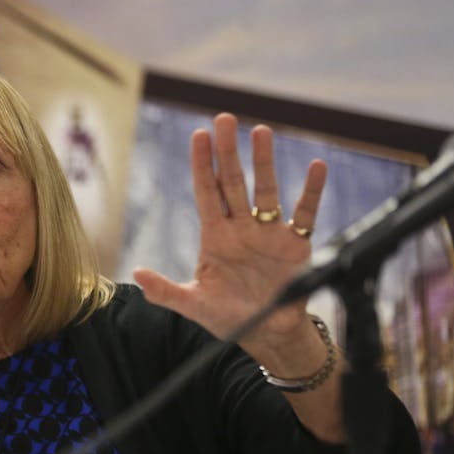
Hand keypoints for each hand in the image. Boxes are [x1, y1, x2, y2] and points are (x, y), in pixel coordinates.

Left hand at [133, 113, 326, 358]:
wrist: (266, 334)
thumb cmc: (228, 317)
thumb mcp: (192, 305)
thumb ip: (165, 291)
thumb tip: (137, 275)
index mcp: (215, 236)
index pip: (206, 192)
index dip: (202, 165)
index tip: (199, 135)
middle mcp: (241, 227)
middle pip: (233, 182)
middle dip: (228, 152)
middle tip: (225, 119)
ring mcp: (269, 233)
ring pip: (266, 190)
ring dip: (264, 162)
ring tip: (261, 131)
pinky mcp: (295, 245)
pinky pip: (304, 213)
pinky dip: (311, 191)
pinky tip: (316, 166)